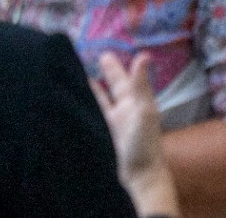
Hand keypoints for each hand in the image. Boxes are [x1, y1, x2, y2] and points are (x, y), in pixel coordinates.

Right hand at [93, 52, 177, 214]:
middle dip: (110, 72)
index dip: (121, 66)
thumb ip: (141, 85)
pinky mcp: (106, 132)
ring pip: (104, 98)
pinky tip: (81, 99)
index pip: (128, 78)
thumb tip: (144, 55)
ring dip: (97, 86)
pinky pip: (96, 112)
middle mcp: (128, 109)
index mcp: (138, 101)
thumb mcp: (143, 111)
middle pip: (116, 86)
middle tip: (102, 56)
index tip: (114, 52)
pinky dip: (89, 104)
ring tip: (85, 73)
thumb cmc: (144, 144)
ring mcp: (116, 121)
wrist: (138, 175)